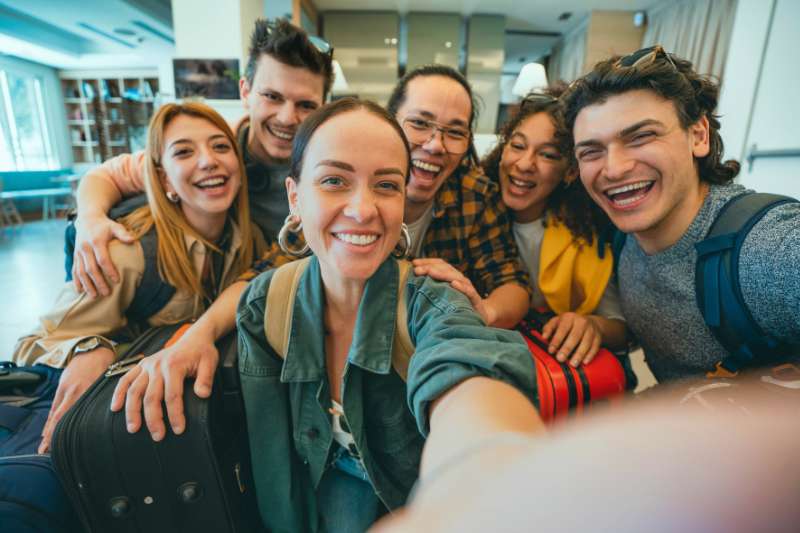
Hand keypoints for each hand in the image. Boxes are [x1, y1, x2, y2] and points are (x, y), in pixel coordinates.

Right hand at [39, 347, 115, 452]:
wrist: (92, 350)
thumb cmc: (104, 366)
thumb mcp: (107, 380)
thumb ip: (106, 396)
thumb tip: (116, 411)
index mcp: (85, 390)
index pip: (72, 413)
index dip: (64, 428)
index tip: (61, 443)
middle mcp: (72, 391)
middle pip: (58, 417)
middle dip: (51, 434)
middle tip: (45, 451)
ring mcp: (65, 390)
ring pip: (54, 414)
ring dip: (48, 430)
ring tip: (43, 448)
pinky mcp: (61, 387)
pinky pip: (54, 407)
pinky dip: (50, 420)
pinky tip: (46, 432)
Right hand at [73, 213, 133, 296]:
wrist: (87, 219)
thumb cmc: (105, 225)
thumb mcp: (115, 226)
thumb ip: (123, 233)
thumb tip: (132, 240)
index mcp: (96, 241)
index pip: (102, 259)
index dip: (109, 270)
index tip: (117, 281)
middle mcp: (85, 248)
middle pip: (91, 268)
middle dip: (98, 282)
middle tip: (106, 293)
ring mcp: (78, 253)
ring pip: (80, 271)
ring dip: (87, 285)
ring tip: (94, 296)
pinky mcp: (75, 256)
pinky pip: (74, 270)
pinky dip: (76, 281)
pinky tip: (79, 291)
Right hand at [110, 326, 218, 440]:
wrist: (194, 338)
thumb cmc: (202, 353)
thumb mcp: (210, 363)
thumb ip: (206, 379)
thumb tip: (203, 395)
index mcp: (174, 366)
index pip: (172, 395)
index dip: (175, 414)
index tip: (178, 429)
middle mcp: (157, 366)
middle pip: (151, 397)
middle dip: (153, 419)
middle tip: (157, 436)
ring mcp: (147, 365)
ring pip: (134, 391)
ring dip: (132, 411)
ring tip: (133, 429)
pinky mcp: (141, 365)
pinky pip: (125, 380)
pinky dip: (118, 393)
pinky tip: (115, 408)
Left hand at [412, 258, 494, 324]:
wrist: (480, 315)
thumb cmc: (458, 304)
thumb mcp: (444, 294)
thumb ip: (432, 286)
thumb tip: (413, 281)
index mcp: (451, 276)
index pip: (439, 264)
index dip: (427, 261)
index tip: (414, 263)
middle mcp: (459, 279)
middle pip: (445, 269)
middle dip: (430, 267)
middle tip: (417, 269)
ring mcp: (467, 288)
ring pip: (455, 277)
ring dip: (442, 274)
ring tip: (431, 272)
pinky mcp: (475, 298)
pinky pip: (468, 291)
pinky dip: (462, 287)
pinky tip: (454, 284)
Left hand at [541, 313, 601, 366]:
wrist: (590, 322)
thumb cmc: (569, 324)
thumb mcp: (557, 321)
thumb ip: (548, 328)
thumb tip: (543, 337)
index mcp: (569, 317)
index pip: (562, 329)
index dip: (556, 340)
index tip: (551, 350)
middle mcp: (581, 322)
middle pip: (574, 336)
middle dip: (567, 349)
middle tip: (560, 358)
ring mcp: (591, 330)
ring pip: (586, 343)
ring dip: (579, 354)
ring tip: (573, 364)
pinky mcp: (598, 337)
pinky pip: (595, 347)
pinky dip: (590, 355)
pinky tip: (585, 362)